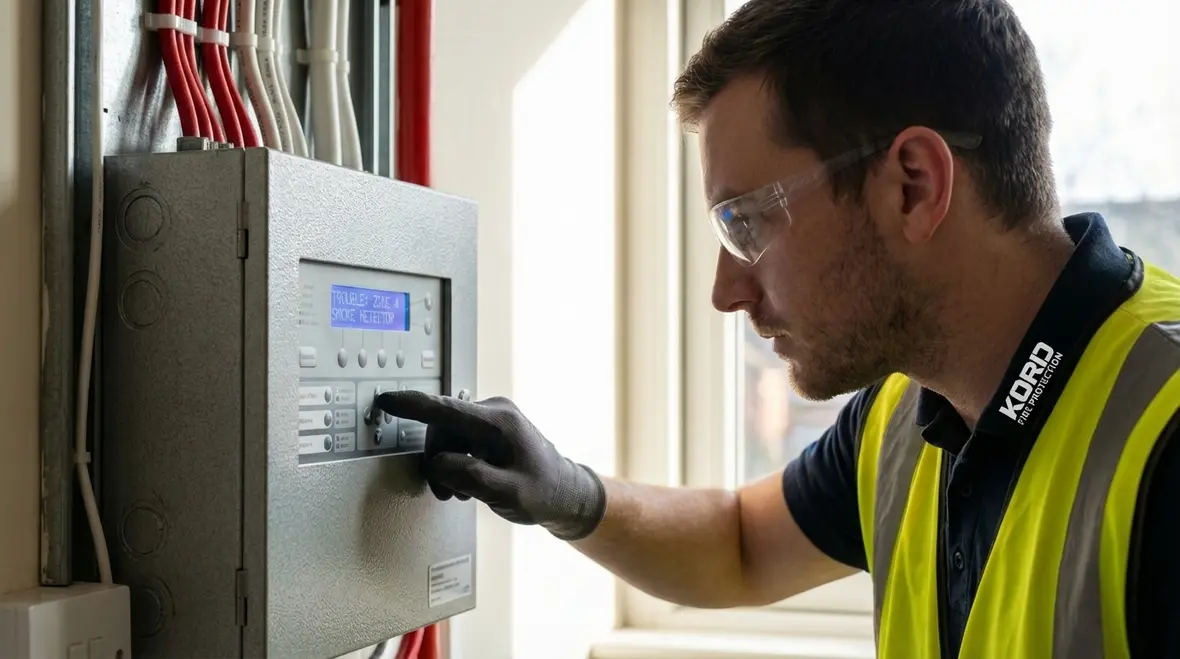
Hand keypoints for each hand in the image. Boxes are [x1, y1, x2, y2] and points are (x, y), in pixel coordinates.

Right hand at [375, 390, 606, 540]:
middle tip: (446, 493)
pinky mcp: (489, 430)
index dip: (412, 405)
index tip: (386, 400)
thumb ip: (470, 477)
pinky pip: (458, 441)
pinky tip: (467, 484)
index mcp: (498, 422)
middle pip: (442, 429)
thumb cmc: (542, 493)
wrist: (566, 493)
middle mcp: (493, 412)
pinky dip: (455, 463)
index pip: (446, 409)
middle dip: (436, 461)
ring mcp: (491, 419)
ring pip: (447, 438)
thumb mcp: (507, 493)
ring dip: (445, 466)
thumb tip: (438, 464)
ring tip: (460, 493)